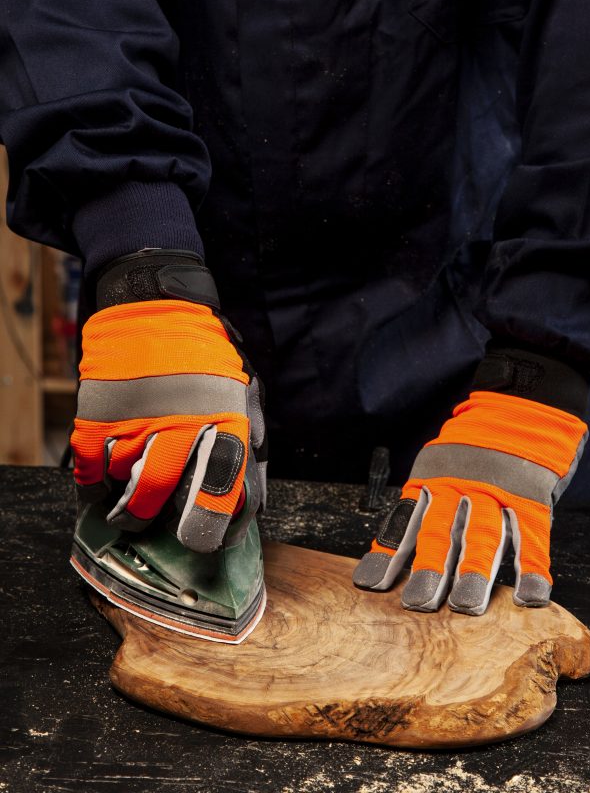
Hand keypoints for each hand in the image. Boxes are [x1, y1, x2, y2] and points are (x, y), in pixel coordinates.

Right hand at [71, 250, 266, 552]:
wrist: (156, 304)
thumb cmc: (203, 354)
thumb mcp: (240, 389)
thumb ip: (244, 439)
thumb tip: (246, 498)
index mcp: (223, 418)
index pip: (220, 484)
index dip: (210, 520)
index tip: (201, 539)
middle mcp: (180, 421)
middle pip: (160, 492)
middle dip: (150, 518)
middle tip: (149, 523)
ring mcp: (137, 417)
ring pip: (124, 483)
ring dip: (124, 497)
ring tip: (126, 496)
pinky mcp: (99, 411)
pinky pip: (91, 467)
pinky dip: (93, 483)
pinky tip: (100, 481)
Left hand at [353, 348, 588, 614]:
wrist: (524, 396)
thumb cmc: (480, 438)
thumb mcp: (443, 458)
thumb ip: (430, 496)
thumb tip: (404, 546)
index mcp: (433, 477)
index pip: (404, 520)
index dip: (388, 554)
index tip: (371, 585)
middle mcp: (460, 484)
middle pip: (440, 531)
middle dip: (429, 570)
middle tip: (417, 604)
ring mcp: (497, 488)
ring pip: (483, 535)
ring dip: (475, 573)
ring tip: (466, 606)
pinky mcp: (532, 494)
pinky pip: (532, 535)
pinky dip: (531, 569)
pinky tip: (529, 597)